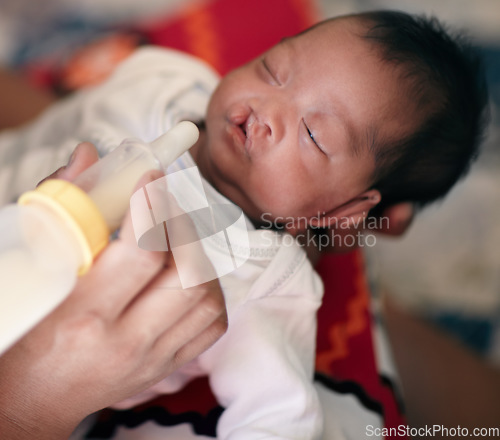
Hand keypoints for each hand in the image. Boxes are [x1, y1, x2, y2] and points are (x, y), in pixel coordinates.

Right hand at [0, 144, 227, 438]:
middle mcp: (127, 341)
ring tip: (173, 236)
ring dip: (198, 255)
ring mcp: (154, 357)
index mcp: (84, 315)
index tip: (152, 177)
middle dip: (182, 225)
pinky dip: (210, 291)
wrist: (32, 399)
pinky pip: (213, 324)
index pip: (142, 254)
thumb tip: (88, 159)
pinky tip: (187, 274)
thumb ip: (62, 211)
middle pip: (188, 274)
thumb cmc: (25, 335)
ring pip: (207, 296)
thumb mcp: (32, 272)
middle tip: (163, 204)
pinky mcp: (168, 366)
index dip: (153, 207)